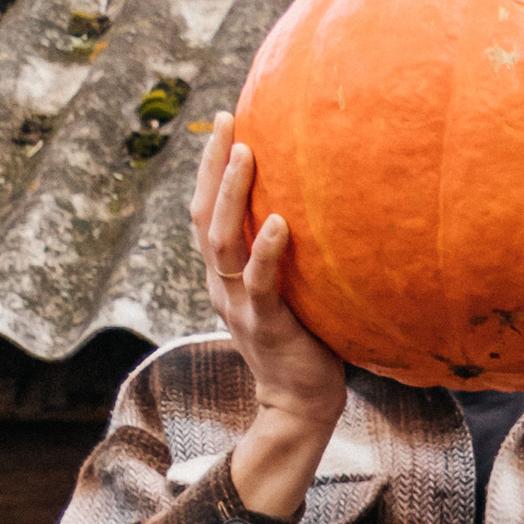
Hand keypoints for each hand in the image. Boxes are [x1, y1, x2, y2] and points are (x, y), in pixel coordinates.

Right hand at [190, 113, 344, 519]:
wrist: (301, 403)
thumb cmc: (305, 341)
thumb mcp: (290, 289)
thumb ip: (289, 255)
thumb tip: (319, 204)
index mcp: (224, 275)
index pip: (206, 211)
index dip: (209, 167)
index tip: (224, 122)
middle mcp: (222, 285)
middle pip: (204, 215)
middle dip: (211, 166)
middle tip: (226, 120)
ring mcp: (239, 306)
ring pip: (222, 242)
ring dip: (231, 195)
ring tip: (244, 154)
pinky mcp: (266, 326)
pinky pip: (260, 284)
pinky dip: (268, 252)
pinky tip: (281, 223)